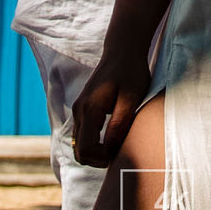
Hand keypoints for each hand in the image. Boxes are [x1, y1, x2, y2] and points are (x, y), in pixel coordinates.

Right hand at [72, 48, 151, 166]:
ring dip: (95, 152)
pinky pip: (82, 136)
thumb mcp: (131, 99)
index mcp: (90, 109)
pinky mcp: (82, 108)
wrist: (123, 50)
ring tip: (116, 143)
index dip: (102, 159)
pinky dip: (93, 143)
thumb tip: (109, 151)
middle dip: (97, 159)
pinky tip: (110, 136)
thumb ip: (119, 125)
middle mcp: (79, 110)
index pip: (86, 149)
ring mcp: (78, 109)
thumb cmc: (131, 73)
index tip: (119, 152)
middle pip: (79, 152)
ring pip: (79, 145)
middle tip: (118, 151)